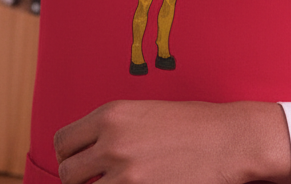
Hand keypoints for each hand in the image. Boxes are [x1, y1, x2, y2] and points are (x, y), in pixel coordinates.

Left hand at [54, 100, 290, 183]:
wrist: (227, 139)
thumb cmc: (191, 125)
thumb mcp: (143, 113)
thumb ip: (111, 129)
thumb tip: (87, 151)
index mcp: (110, 115)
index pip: (62, 142)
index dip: (69, 156)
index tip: (80, 163)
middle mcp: (112, 142)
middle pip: (68, 173)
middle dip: (80, 179)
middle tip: (98, 179)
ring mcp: (126, 173)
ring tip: (121, 182)